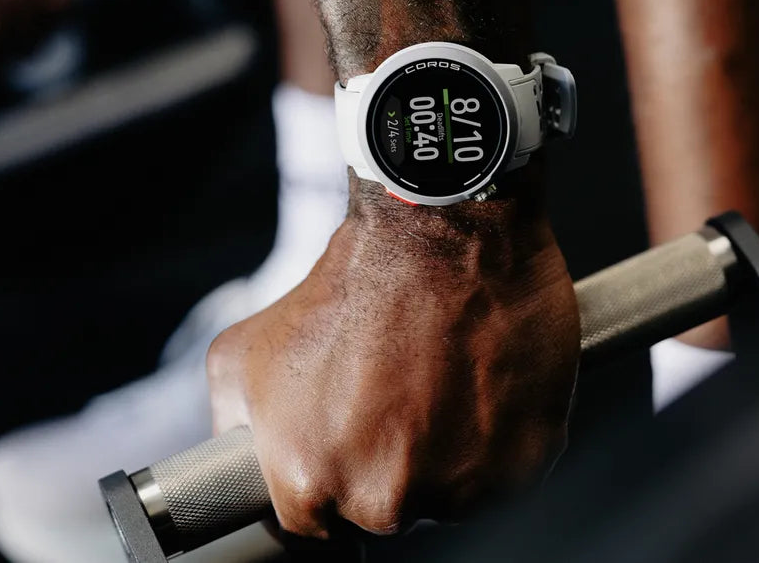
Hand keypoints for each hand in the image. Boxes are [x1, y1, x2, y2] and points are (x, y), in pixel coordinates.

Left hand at [207, 188, 579, 537]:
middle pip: (383, 513)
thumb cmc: (350, 285)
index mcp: (309, 480)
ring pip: (448, 498)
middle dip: (386, 463)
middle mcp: (384, 497)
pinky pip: (505, 474)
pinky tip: (477, 384)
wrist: (439, 232)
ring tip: (439, 381)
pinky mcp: (525, 461)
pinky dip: (496, 439)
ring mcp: (461, 486)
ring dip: (445, 455)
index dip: (331, 475)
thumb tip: (242, 463)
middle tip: (396, 396)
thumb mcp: (246, 351)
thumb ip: (233, 427)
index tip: (348, 441)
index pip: (317, 525)